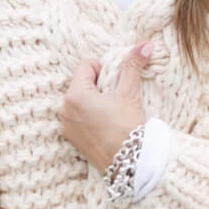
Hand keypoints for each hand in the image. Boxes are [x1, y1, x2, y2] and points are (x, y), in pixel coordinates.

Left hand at [59, 47, 147, 172]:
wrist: (129, 163)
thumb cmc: (128, 128)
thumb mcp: (129, 93)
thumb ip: (132, 66)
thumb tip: (144, 45)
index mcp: (75, 95)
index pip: (86, 65)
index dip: (104, 69)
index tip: (116, 83)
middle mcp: (64, 109)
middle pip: (81, 83)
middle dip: (98, 86)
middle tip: (116, 98)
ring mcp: (66, 125)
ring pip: (79, 100)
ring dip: (94, 101)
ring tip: (111, 113)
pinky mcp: (70, 138)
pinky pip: (77, 117)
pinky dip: (89, 116)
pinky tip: (105, 125)